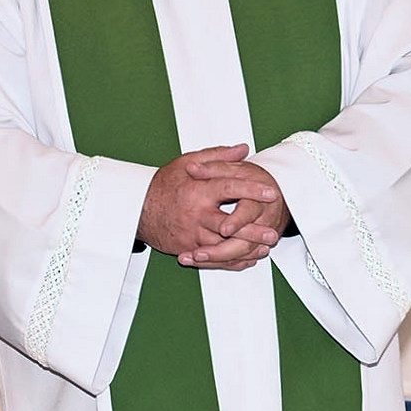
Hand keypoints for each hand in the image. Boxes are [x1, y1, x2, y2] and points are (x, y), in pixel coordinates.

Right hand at [139, 145, 281, 265]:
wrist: (138, 208)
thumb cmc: (164, 185)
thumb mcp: (186, 163)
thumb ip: (217, 157)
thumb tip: (242, 150)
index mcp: (198, 190)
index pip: (229, 188)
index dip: (251, 189)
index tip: (270, 192)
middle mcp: (196, 214)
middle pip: (229, 225)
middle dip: (253, 231)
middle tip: (272, 232)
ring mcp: (192, 233)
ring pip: (224, 246)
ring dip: (246, 249)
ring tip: (264, 248)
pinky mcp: (189, 248)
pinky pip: (214, 259)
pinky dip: (232, 261)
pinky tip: (246, 258)